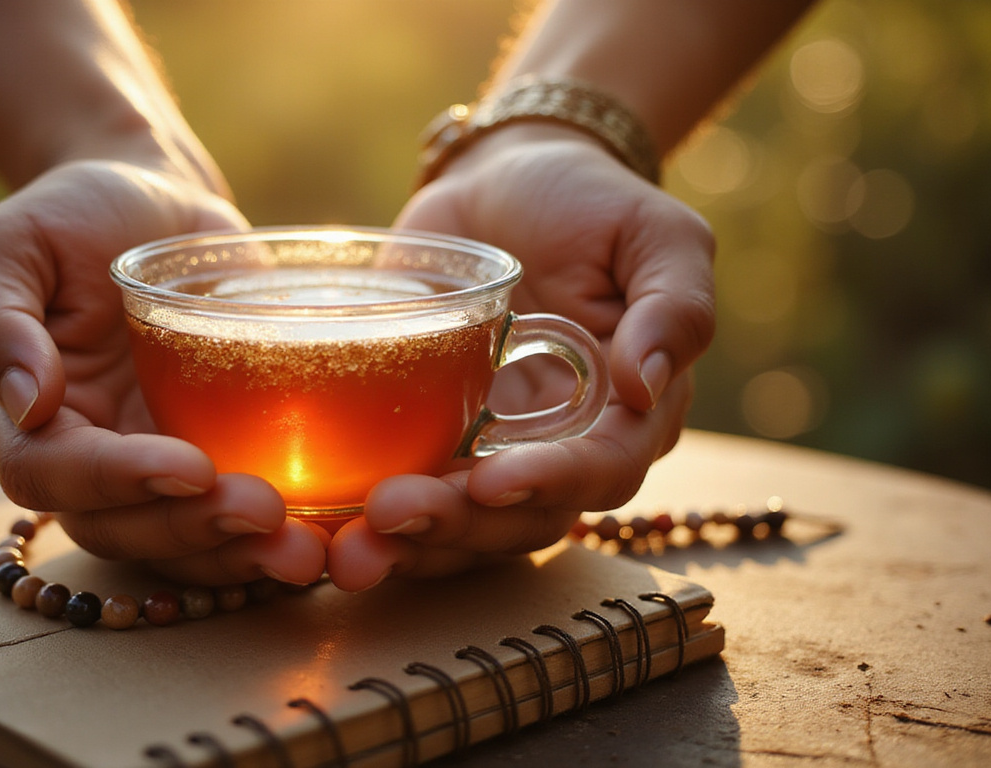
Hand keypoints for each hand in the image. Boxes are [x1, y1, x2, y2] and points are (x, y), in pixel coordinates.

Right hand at [0, 160, 327, 585]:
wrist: (152, 199)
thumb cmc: (72, 213)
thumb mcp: (10, 244)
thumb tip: (29, 403)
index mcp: (20, 419)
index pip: (51, 474)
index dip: (118, 482)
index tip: (190, 469)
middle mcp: (83, 460)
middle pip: (120, 527)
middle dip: (192, 531)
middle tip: (267, 514)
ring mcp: (149, 467)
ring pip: (177, 542)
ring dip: (238, 555)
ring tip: (305, 550)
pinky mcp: (209, 460)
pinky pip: (228, 520)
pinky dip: (269, 539)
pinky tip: (324, 538)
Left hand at [326, 125, 714, 590]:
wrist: (504, 179)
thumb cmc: (591, 201)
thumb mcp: (656, 234)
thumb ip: (674, 306)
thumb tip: (644, 383)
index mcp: (627, 416)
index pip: (597, 472)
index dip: (548, 486)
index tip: (490, 481)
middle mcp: (558, 451)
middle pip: (516, 519)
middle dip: (456, 527)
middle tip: (391, 512)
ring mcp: (487, 450)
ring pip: (455, 525)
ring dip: (404, 543)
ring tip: (349, 545)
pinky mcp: (425, 437)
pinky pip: (400, 489)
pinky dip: (360, 518)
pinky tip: (316, 527)